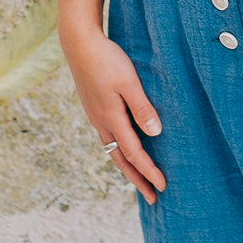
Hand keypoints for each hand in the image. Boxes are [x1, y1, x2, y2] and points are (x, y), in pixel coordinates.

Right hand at [62, 29, 166, 204]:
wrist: (79, 44)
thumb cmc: (107, 60)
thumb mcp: (129, 82)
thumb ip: (142, 107)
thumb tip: (156, 134)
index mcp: (112, 118)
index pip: (134, 153)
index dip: (149, 171)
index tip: (162, 187)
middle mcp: (102, 123)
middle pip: (121, 160)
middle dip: (138, 180)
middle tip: (153, 198)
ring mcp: (96, 117)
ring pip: (113, 150)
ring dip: (127, 168)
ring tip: (139, 180)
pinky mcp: (94, 108)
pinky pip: (108, 139)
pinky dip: (118, 152)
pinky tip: (123, 148)